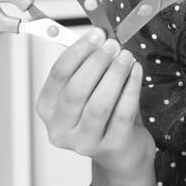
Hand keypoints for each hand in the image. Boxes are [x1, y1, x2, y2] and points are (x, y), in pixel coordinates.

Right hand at [35, 27, 154, 181]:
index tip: (96, 35)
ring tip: (126, 57)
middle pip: (76, 90)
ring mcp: (85, 142)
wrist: (121, 151)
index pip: (58, 76)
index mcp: (48, 109)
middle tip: (113, 45)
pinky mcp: (111, 147)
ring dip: (115, 75)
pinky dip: (131, 88)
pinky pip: (123, 113)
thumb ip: (86, 65)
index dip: (78, 52)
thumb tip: (98, 37)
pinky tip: (137, 72)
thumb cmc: (102, 114)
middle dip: (97, 63)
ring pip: (99, 104)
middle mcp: (61, 129)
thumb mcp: (87, 90)